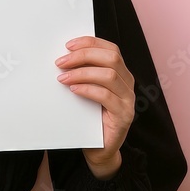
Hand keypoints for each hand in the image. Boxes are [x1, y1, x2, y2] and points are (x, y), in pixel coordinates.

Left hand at [55, 36, 134, 179]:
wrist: (98, 148)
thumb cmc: (89, 116)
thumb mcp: (86, 89)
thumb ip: (82, 73)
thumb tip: (62, 57)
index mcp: (121, 73)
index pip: (111, 49)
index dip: (90, 43)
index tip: (68, 45)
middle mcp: (128, 83)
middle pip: (111, 58)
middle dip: (83, 56)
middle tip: (61, 62)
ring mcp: (128, 100)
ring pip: (109, 75)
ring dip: (82, 73)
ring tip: (62, 78)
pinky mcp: (124, 116)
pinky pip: (106, 96)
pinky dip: (87, 89)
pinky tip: (73, 90)